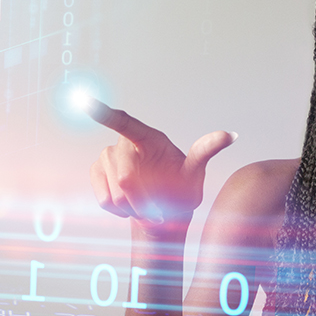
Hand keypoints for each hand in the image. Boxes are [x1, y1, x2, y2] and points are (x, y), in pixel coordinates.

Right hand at [86, 97, 235, 227]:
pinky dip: (120, 212)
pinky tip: (131, 207)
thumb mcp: (196, 172)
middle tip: (160, 211)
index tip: (84, 102)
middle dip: (144, 203)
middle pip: (126, 180)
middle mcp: (123, 144)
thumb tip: (232, 135)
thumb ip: (206, 151)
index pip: (124, 123)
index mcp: (147, 137)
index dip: (104, 114)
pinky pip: (105, 201)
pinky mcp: (96, 174)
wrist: (162, 210)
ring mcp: (107, 158)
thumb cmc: (180, 188)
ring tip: (148, 206)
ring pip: (116, 195)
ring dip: (135, 209)